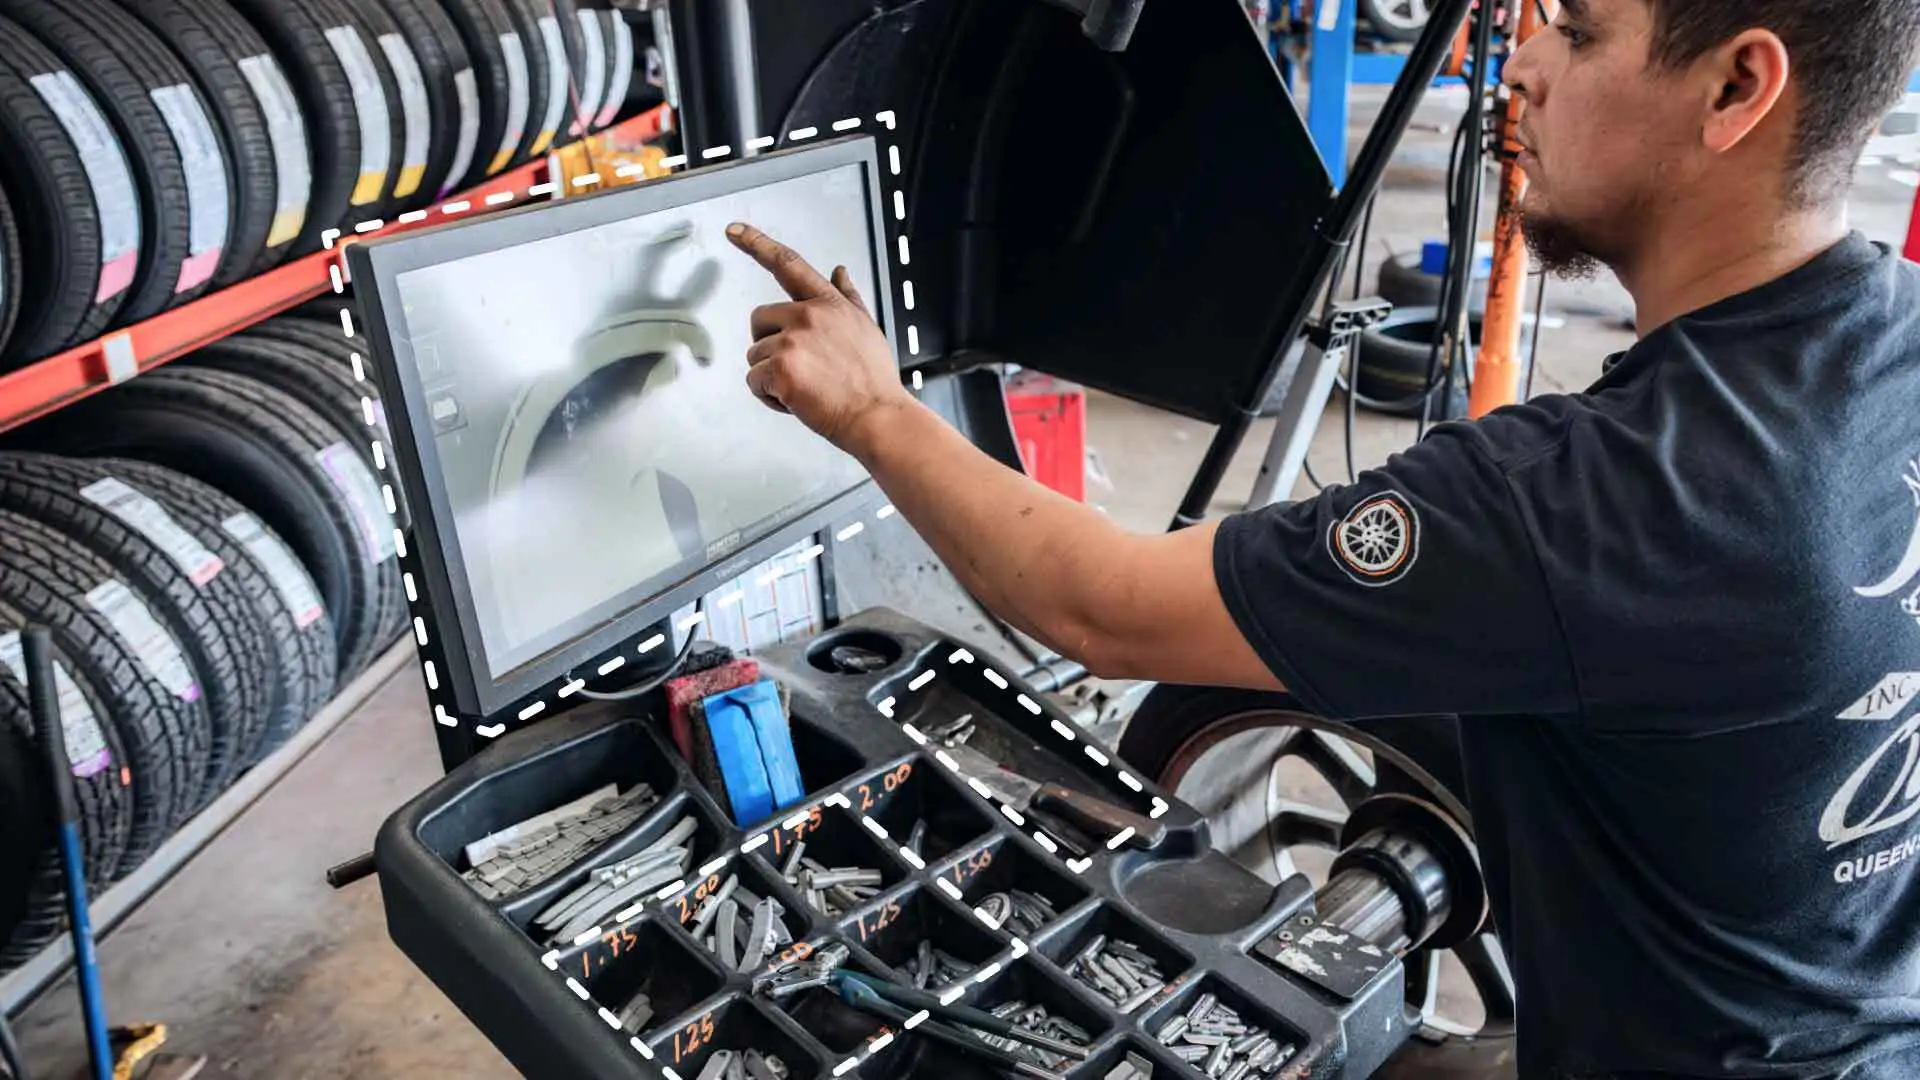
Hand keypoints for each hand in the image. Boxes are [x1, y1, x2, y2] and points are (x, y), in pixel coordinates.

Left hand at [726, 221, 912, 453]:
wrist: (878, 417)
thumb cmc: (873, 380)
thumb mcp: (866, 328)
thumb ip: (847, 297)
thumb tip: (839, 271)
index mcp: (828, 303)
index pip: (788, 264)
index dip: (756, 243)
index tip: (734, 230)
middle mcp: (808, 315)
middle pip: (759, 320)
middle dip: (768, 344)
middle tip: (799, 368)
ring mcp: (793, 341)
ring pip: (755, 356)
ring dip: (771, 375)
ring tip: (806, 388)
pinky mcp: (781, 368)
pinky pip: (754, 381)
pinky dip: (768, 396)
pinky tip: (797, 401)